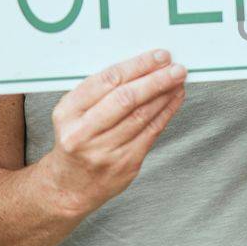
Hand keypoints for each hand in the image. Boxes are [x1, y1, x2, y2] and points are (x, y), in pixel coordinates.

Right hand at [41, 49, 187, 216]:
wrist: (69, 187)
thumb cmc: (75, 142)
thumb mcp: (72, 114)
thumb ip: (99, 92)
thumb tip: (141, 67)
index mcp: (68, 113)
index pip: (107, 81)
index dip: (137, 66)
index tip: (158, 57)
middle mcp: (83, 132)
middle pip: (127, 99)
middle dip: (156, 80)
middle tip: (176, 68)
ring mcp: (105, 151)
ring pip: (142, 116)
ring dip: (165, 95)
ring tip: (178, 81)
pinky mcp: (125, 164)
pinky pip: (151, 132)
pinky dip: (166, 112)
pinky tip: (174, 100)